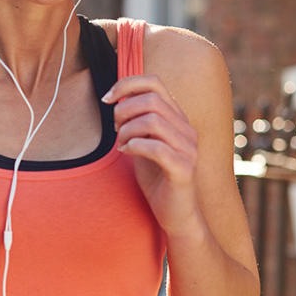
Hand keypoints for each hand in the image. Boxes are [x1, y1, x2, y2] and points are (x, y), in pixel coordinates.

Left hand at [105, 74, 203, 238]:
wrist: (175, 213)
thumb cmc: (156, 177)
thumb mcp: (141, 141)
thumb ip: (134, 120)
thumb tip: (114, 98)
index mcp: (176, 118)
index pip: (154, 82)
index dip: (126, 84)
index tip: (106, 99)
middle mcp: (186, 129)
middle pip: (151, 100)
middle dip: (123, 111)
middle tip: (115, 130)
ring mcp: (188, 149)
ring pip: (153, 121)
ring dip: (127, 131)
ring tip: (122, 144)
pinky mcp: (184, 169)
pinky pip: (157, 148)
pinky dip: (135, 146)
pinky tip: (127, 152)